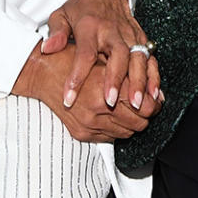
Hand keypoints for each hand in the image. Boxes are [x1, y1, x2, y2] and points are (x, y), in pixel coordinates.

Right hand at [12, 42, 157, 142]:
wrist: (42, 72)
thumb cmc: (72, 58)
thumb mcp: (104, 58)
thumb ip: (129, 75)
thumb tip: (154, 91)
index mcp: (106, 87)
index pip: (145, 106)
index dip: (155, 103)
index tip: (155, 98)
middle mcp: (98, 109)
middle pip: (139, 123)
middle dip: (146, 114)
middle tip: (146, 104)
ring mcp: (89, 124)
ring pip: (126, 133)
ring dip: (132, 123)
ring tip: (131, 110)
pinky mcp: (82, 134)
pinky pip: (110, 139)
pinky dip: (117, 130)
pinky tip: (115, 117)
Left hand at [40, 0, 160, 113]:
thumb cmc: (82, 7)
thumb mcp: (62, 14)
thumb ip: (56, 32)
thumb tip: (48, 49)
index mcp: (90, 26)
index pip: (84, 54)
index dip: (77, 77)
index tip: (69, 98)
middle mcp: (112, 31)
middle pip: (118, 56)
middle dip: (116, 79)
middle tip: (111, 102)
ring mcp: (130, 35)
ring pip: (138, 59)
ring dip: (139, 81)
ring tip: (137, 103)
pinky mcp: (141, 38)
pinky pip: (150, 59)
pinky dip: (154, 77)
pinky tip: (154, 94)